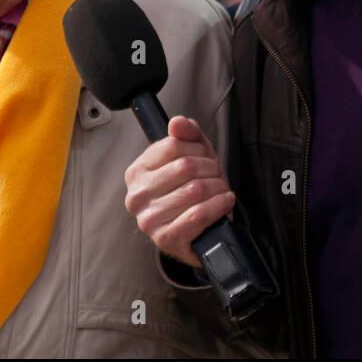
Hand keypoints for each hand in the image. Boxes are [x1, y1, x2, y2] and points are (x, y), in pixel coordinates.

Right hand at [124, 115, 235, 267]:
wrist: (199, 231)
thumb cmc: (192, 191)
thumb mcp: (193, 156)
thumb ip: (187, 134)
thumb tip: (177, 123)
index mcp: (137, 171)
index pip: (174, 145)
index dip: (199, 149)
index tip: (205, 157)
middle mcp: (137, 195)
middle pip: (185, 167)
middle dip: (211, 169)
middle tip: (216, 176)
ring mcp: (148, 219)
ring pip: (194, 190)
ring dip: (218, 188)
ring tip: (221, 190)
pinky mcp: (165, 238)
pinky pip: (198, 215)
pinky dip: (218, 206)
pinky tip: (224, 201)